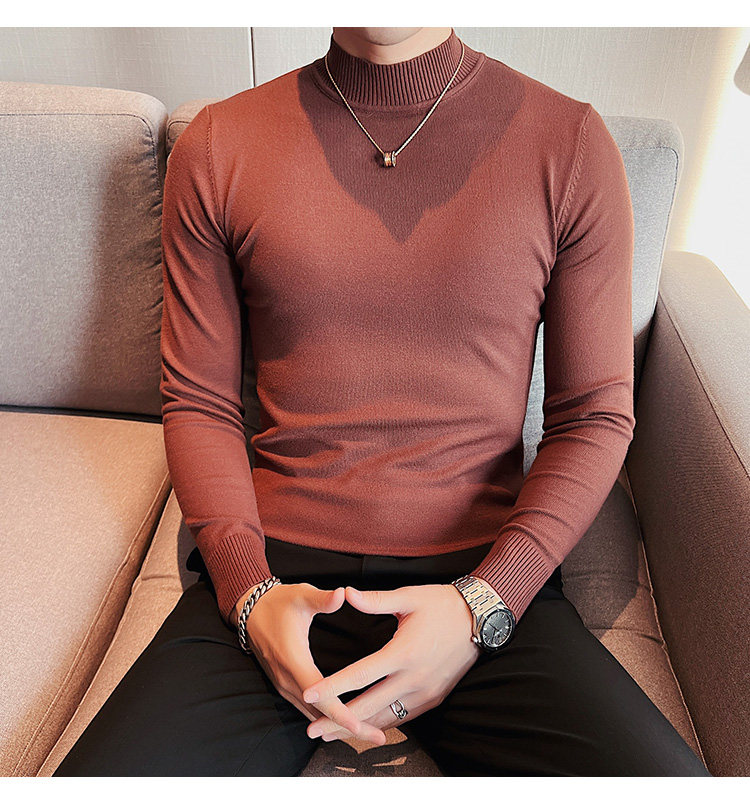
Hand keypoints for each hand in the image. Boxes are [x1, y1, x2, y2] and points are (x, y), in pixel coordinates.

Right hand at [238, 582, 387, 745]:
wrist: (250, 610)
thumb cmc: (278, 602)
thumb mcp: (300, 595)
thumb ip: (322, 599)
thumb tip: (342, 594)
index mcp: (294, 660)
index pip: (319, 695)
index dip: (339, 713)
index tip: (359, 725)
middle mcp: (288, 679)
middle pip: (319, 713)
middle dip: (348, 728)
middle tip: (378, 737)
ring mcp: (284, 685)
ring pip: (313, 715)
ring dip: (338, 727)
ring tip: (368, 733)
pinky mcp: (285, 685)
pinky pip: (307, 709)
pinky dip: (326, 719)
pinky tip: (345, 723)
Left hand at [300, 583, 481, 741]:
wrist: (480, 619)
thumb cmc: (441, 604)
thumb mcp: (408, 597)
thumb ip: (375, 600)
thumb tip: (346, 593)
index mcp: (403, 652)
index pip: (360, 675)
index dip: (333, 687)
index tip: (309, 695)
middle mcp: (414, 678)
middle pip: (369, 706)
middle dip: (338, 720)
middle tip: (312, 729)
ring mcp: (425, 692)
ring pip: (386, 718)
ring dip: (358, 728)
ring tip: (331, 734)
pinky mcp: (433, 698)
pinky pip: (403, 717)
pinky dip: (381, 725)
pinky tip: (364, 728)